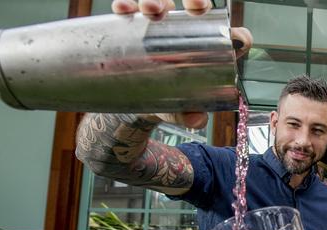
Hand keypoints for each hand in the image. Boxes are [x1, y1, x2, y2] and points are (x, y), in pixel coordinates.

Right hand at [111, 0, 252, 127]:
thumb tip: (197, 120)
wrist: (140, 103)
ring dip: (153, 0)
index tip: (204, 11)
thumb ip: (193, 113)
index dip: (203, 6)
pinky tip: (122, 9)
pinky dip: (123, 5)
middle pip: (181, 3)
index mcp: (196, 38)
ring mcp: (151, 24)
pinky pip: (125, 9)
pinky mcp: (128, 27)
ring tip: (150, 10)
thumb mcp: (182, 106)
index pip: (204, 14)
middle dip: (187, 0)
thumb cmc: (170, 98)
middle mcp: (174, 26)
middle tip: (189, 8)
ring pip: (154, 2)